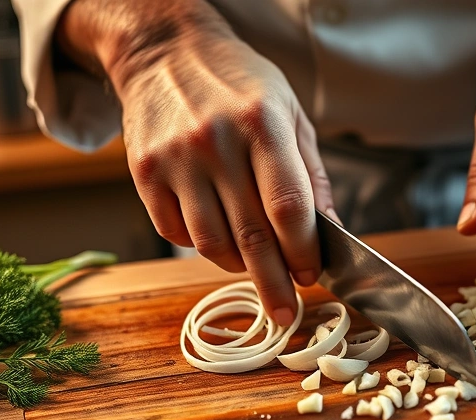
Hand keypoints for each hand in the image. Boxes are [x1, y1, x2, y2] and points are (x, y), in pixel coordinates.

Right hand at [58, 0, 333, 324]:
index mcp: (262, 123)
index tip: (311, 275)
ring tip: (255, 268)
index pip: (288, 208)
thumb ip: (312, 176)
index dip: (303, 251)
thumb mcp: (291, 114)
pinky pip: (176, 233)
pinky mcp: (144, 173)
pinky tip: (219, 238)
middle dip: (274, 283)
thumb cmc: (240, 83)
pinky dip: (202, 248)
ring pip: (212, 244)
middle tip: (286, 311)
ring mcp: (175, 159)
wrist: (165, 52)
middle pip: (252, 235)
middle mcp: (216, 142)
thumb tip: (330, 233)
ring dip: (239, 267)